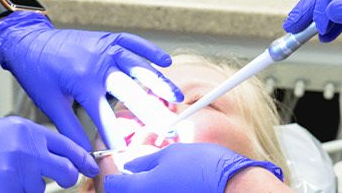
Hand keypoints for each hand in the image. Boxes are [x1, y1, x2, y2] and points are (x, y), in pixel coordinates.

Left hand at [0, 12, 181, 149]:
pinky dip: (149, 51)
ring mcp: (105, 48)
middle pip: (131, 90)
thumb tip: (83, 154)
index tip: (128, 151)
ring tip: (175, 97)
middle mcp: (98, 63)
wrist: (28, 40)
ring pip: (138, 65)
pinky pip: (133, 42)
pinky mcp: (107, 39)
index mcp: (83, 81)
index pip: (105, 116)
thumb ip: (70, 130)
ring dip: (158, 82)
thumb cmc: (37, 71)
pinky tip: (165, 62)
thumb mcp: (50, 104)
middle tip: (168, 125)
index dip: (117, 135)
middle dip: (151, 110)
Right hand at [0, 115, 95, 192]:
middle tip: (57, 181)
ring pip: (37, 190)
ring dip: (25, 189)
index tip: (90, 167)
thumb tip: (44, 153)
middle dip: (64, 179)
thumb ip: (24, 139)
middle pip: (64, 172)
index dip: (81, 159)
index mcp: (24, 130)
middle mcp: (26, 150)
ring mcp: (17, 175)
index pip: (66, 145)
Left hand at [102, 143, 282, 192]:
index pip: (109, 180)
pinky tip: (164, 177)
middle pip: (121, 191)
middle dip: (120, 174)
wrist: (235, 186)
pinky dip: (154, 187)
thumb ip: (144, 161)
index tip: (109, 152)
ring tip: (150, 165)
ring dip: (139, 181)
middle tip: (128, 160)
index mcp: (138, 189)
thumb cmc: (206, 169)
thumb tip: (131, 163)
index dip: (106, 163)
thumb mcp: (170, 154)